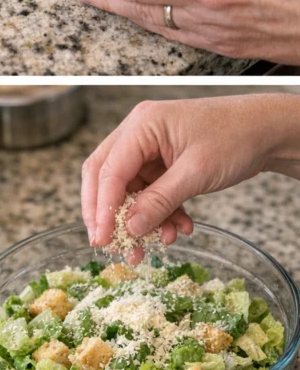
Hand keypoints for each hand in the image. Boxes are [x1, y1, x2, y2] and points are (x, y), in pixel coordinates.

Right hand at [81, 92, 299, 250]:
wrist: (267, 131)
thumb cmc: (236, 138)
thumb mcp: (196, 173)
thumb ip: (160, 201)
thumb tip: (130, 228)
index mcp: (142, 124)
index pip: (109, 170)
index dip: (102, 208)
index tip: (102, 240)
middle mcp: (139, 132)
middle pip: (106, 176)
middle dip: (110, 213)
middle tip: (112, 244)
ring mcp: (150, 145)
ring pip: (129, 188)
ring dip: (141, 218)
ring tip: (161, 242)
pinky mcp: (162, 159)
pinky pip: (149, 190)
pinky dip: (160, 211)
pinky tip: (179, 227)